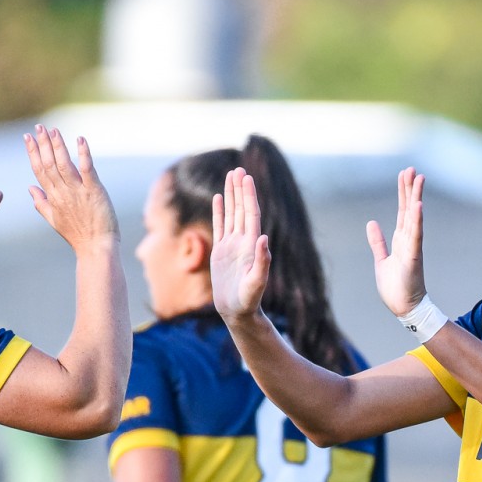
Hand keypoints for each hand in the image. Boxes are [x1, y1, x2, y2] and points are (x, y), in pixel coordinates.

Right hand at [24, 124, 117, 251]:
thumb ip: (41, 203)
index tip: (28, 138)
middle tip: (38, 127)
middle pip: (49, 164)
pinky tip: (80, 140)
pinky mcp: (94, 191)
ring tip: (53, 130)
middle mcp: (62, 193)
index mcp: (52, 198)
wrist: (96, 248)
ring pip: (64, 164)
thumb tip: (30, 188)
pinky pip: (87, 169)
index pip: (39, 171)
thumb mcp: (54, 220)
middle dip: (42, 144)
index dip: (33, 153)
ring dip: (58, 146)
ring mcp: (78, 191)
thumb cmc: (78, 235)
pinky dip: (83, 154)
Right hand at [210, 167, 270, 321]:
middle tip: (238, 169)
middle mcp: (243, 241)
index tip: (247, 178)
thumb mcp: (256, 282)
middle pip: (242, 209)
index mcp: (251, 245)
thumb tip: (263, 238)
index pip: (251, 214)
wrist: (238, 312)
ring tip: (230, 176)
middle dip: (240, 189)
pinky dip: (219, 212)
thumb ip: (262, 262)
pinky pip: (220, 226)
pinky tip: (218, 198)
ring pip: (231, 214)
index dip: (249, 196)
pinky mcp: (221, 252)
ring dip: (231, 195)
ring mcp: (231, 246)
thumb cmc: (249, 301)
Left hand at [366, 167, 427, 316]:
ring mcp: (412, 247)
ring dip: (416, 198)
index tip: (405, 174)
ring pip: (414, 218)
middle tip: (412, 169)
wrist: (404, 308)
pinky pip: (415, 236)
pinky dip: (416, 221)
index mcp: (402, 240)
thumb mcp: (381, 259)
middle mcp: (409, 240)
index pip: (403, 211)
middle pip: (410, 209)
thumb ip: (378, 242)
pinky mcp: (412, 258)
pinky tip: (418, 206)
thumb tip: (372, 223)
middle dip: (411, 189)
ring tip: (418, 179)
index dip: (403, 193)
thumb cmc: (395, 286)